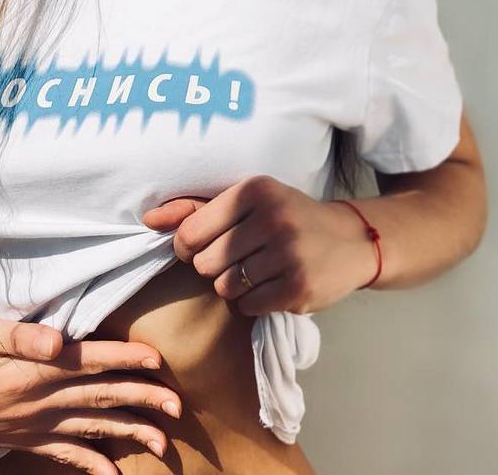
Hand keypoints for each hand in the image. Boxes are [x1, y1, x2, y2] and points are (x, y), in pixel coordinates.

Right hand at [0, 311, 181, 473]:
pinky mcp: (19, 438)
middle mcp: (34, 402)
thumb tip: (59, 339)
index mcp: (28, 370)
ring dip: (127, 434)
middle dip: (141, 400)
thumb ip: (18, 333)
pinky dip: (89, 464)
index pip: (88, 361)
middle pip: (98, 397)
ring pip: (88, 429)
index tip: (158, 360)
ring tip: (162, 443)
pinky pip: (61, 454)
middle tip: (177, 406)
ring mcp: (28, 424)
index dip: (124, 359)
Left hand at [141, 175, 373, 315]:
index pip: (189, 234)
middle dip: (214, 267)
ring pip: (224, 288)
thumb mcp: (246, 201)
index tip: (203, 247)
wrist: (349, 240)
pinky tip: (273, 284)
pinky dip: (253, 302)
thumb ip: (195, 209)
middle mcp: (271, 218)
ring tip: (259, 270)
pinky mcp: (298, 288)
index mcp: (253, 190)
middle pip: (204, 265)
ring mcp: (287, 254)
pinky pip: (248, 306)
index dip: (187, 248)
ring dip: (234, 286)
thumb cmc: (286, 216)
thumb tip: (147, 220)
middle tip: (240, 257)